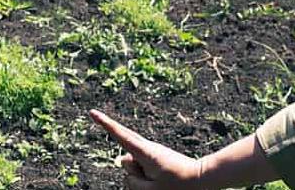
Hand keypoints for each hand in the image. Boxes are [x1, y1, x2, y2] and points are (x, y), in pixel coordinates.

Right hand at [89, 109, 204, 189]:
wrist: (202, 178)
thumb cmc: (177, 186)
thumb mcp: (150, 189)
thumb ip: (132, 179)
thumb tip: (124, 159)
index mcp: (145, 152)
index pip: (120, 136)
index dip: (105, 124)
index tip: (92, 112)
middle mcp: (147, 148)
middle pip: (126, 161)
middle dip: (134, 173)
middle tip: (156, 180)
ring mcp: (152, 153)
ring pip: (134, 169)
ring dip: (142, 178)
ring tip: (163, 180)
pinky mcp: (156, 158)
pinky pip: (143, 172)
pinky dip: (148, 180)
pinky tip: (163, 180)